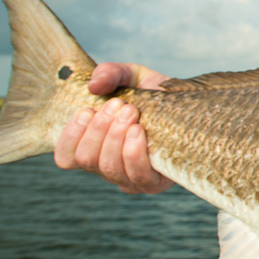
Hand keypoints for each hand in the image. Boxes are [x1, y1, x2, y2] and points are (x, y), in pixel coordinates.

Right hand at [53, 62, 172, 194]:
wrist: (192, 107)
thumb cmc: (155, 95)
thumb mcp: (131, 77)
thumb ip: (110, 74)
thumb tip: (94, 85)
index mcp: (94, 146)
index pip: (66, 156)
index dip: (71, 136)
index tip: (87, 110)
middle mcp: (108, 166)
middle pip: (86, 159)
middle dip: (99, 128)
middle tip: (120, 105)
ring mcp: (129, 179)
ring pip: (108, 168)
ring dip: (115, 136)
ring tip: (131, 112)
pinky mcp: (153, 184)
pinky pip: (136, 175)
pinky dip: (133, 151)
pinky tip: (138, 131)